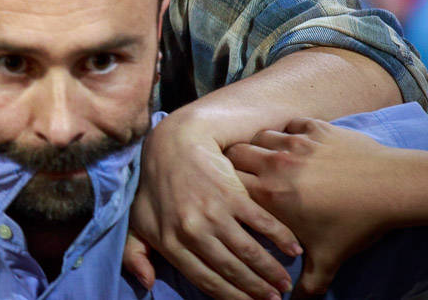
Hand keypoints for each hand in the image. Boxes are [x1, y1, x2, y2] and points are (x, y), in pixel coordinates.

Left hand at [124, 112, 299, 299]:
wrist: (173, 142)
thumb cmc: (155, 184)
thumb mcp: (137, 219)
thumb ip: (134, 253)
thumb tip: (146, 282)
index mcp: (170, 242)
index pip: (206, 280)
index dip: (232, 297)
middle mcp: (192, 231)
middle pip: (232, 270)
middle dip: (257, 289)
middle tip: (275, 299)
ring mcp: (213, 212)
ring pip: (249, 251)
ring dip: (272, 270)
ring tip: (285, 282)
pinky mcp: (231, 193)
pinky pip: (262, 223)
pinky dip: (281, 238)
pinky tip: (293, 249)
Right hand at [227, 118, 398, 295]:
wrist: (391, 188)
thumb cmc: (356, 224)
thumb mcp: (328, 260)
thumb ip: (307, 285)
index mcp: (270, 195)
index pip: (229, 183)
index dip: (224, 187)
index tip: (227, 192)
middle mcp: (275, 165)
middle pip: (235, 153)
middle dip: (234, 162)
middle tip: (240, 172)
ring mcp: (295, 143)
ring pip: (260, 136)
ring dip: (259, 145)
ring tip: (264, 155)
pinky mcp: (315, 129)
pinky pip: (289, 123)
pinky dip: (287, 130)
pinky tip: (293, 140)